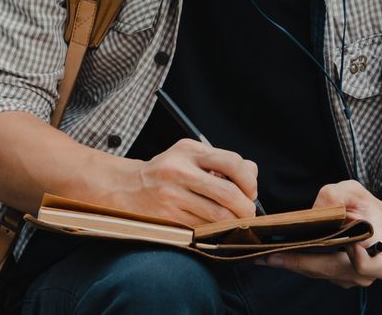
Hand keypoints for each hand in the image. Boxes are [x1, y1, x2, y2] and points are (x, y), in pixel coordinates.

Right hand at [110, 139, 258, 225]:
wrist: (130, 187)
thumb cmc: (167, 169)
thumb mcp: (190, 154)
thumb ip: (220, 160)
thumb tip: (252, 174)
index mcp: (189, 151)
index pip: (231, 162)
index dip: (249, 180)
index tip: (250, 190)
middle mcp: (179, 171)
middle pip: (227, 193)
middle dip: (246, 207)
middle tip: (248, 211)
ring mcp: (173, 196)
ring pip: (217, 215)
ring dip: (234, 222)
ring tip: (236, 220)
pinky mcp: (169, 216)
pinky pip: (203, 227)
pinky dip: (217, 229)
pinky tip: (218, 226)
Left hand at [255, 179, 381, 288]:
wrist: (377, 225)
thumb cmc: (365, 207)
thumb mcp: (354, 191)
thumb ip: (336, 196)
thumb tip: (315, 211)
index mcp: (380, 251)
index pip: (375, 265)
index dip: (363, 260)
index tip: (349, 246)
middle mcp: (366, 272)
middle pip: (331, 270)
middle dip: (298, 261)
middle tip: (269, 254)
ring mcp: (350, 278)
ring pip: (318, 272)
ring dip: (291, 263)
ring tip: (262, 254)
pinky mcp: (336, 278)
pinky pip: (313, 271)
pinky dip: (294, 262)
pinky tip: (272, 253)